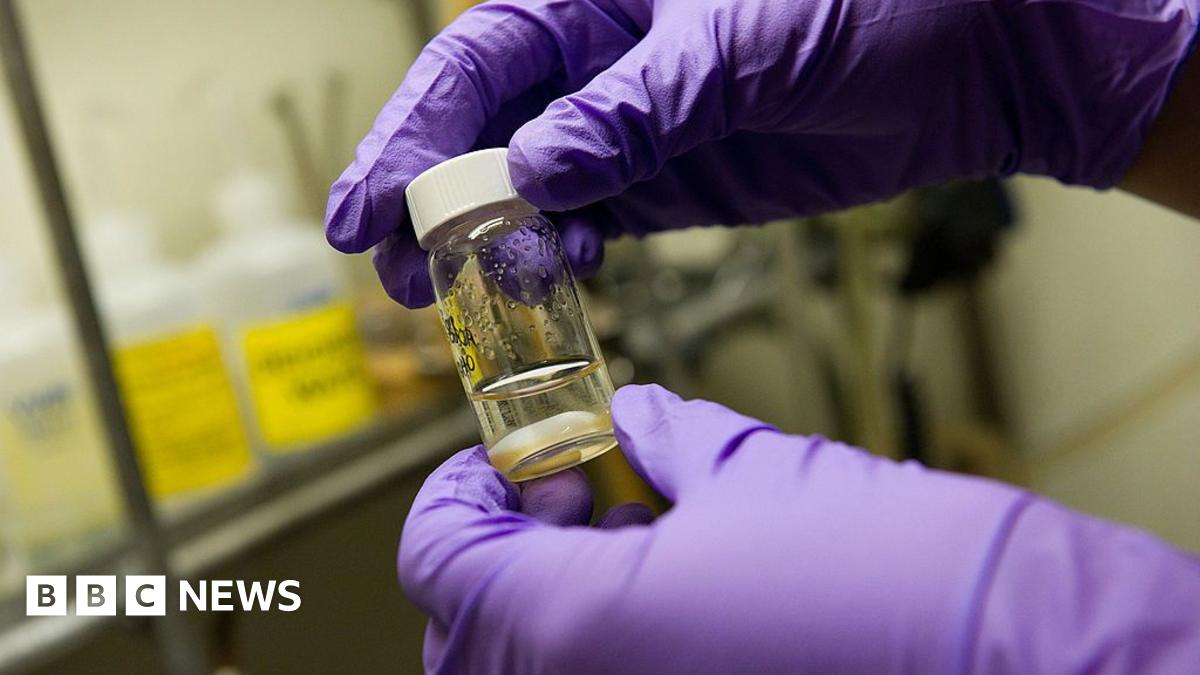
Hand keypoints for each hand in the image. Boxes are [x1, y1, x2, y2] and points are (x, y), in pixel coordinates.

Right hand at [327, 0, 1197, 307]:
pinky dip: (568, 256)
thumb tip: (535, 174)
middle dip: (433, 203)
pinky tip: (561, 277)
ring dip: (494, 244)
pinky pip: (595, 225)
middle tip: (396, 273)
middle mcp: (600, 63)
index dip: (413, 133)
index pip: (476, 62)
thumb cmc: (865, 2)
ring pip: (532, 191)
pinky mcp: (674, 183)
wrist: (969, 60)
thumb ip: (636, 108)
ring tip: (462, 295)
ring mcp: (634, 129)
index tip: (369, 208)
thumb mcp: (739, 43)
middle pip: (485, 133)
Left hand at [398, 384, 1199, 672]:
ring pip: (519, 671)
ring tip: (622, 539)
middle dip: (498, 552)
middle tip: (565, 495)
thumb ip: (659, 440)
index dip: (458, 494)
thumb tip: (629, 426)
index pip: (437, 557)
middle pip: (464, 629)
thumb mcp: (748, 469)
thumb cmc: (890, 568)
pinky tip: (666, 590)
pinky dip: (593, 643)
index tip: (504, 461)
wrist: (1010, 656)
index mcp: (570, 623)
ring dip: (541, 602)